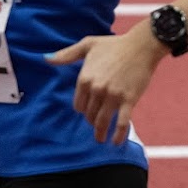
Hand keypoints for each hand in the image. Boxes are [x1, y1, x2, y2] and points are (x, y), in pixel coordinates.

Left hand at [45, 31, 162, 144]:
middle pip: (90, 114)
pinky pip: (121, 123)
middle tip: (97, 122)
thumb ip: (67, 54)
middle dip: (92, 119)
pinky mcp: (128, 100)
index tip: (89, 109)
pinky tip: (116, 142)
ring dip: (100, 133)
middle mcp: (96, 89)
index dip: (83, 108)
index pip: (79, 105)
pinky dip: (118, 135)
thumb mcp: (88, 45)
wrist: (141, 45)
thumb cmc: (114, 44)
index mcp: (85, 79)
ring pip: (102, 121)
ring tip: (100, 139)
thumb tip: (46, 59)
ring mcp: (113, 96)